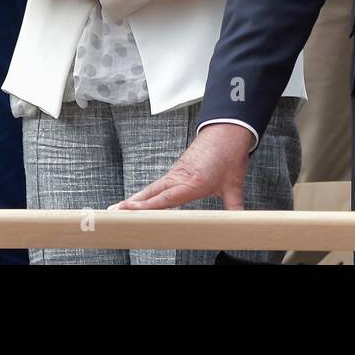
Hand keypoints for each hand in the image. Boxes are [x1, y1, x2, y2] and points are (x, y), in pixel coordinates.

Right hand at [113, 122, 251, 210]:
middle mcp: (179, 177)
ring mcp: (176, 173)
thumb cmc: (229, 154)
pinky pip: (157, 184)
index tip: (131, 210)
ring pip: (152, 188)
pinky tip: (137, 201)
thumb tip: (240, 223)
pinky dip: (145, 193)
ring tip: (118, 209)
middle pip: (152, 193)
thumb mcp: (234, 184)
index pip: (166, 198)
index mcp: (192, 182)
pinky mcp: (176, 171)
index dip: (148, 206)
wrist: (227, 131)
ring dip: (135, 199)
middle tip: (114, 212)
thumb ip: (235, 207)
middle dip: (132, 204)